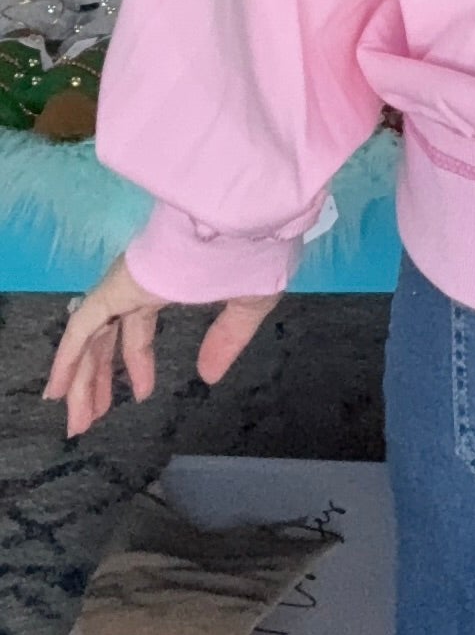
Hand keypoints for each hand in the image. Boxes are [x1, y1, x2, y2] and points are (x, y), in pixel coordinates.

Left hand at [43, 255, 276, 438]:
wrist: (247, 212)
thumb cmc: (255, 248)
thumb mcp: (250, 302)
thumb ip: (228, 337)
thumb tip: (208, 376)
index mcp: (170, 282)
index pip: (139, 327)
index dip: (138, 362)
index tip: (143, 394)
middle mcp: (140, 284)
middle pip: (108, 338)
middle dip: (99, 379)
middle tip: (90, 419)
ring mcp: (127, 283)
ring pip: (90, 338)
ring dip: (80, 380)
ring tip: (76, 422)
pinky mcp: (118, 284)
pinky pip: (83, 326)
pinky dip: (67, 358)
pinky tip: (58, 389)